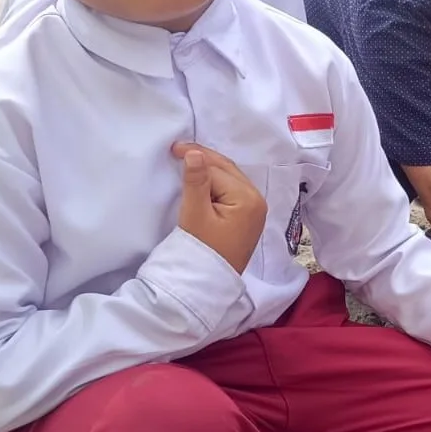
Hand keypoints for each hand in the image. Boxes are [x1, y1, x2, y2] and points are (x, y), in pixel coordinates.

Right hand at [172, 143, 267, 273]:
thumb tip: (195, 153)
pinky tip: (202, 179)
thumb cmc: (202, 249)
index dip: (196, 157)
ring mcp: (254, 210)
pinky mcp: (247, 218)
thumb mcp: (195, 214)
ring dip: (210, 169)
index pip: (218, 170)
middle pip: (228, 170)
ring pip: (230, 179)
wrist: (208, 284)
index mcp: (247, 198)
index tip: (174, 148)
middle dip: (205, 158)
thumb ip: (196, 182)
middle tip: (178, 149)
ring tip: (187, 160)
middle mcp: (257, 200)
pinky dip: (217, 182)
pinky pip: (232, 191)